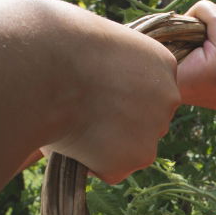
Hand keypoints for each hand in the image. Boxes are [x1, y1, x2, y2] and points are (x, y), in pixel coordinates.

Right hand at [38, 0, 182, 183]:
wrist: (46, 64)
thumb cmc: (58, 45)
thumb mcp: (98, 45)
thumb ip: (113, 71)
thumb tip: (100, 95)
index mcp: (162, 64)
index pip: (148, 90)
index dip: (117, 95)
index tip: (93, 89)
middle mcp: (169, 98)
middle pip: (145, 122)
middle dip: (118, 123)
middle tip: (81, 111)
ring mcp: (156, 130)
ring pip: (128, 149)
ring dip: (104, 144)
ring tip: (72, 121)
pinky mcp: (138, 158)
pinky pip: (110, 169)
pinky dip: (90, 162)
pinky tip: (71, 138)